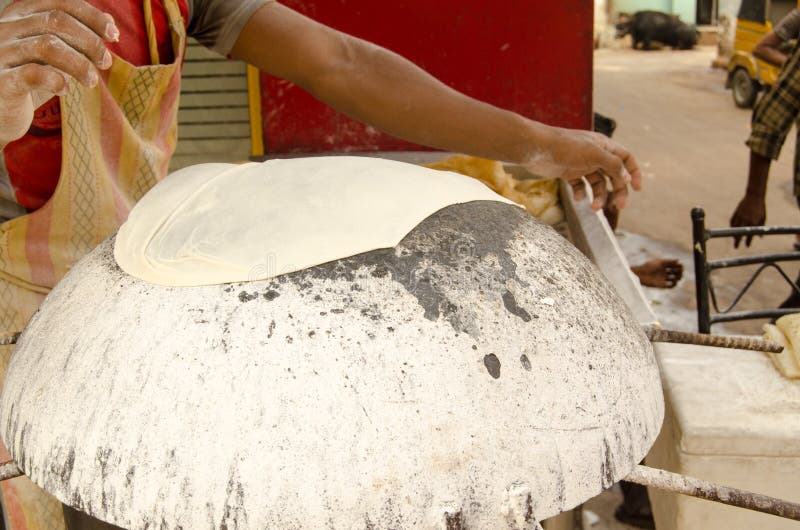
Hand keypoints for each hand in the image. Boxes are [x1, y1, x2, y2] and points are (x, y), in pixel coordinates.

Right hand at [0, 0, 117, 146]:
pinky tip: (64, 89)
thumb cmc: (26, 78)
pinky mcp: (1, 81)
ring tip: (90, 81)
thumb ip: (75, 37)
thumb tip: (108, 20)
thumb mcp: (53, 54)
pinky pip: (32, 74)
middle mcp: (6, 28)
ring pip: (47, 46)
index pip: (58, 2)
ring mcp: (0, 53)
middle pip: (56, 21)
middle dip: (90, 42)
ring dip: (79, 64)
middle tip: (104, 62)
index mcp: (19, 15)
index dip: (90, 16)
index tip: (113, 35)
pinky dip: (56, 80)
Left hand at [525, 125, 641, 210]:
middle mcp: (595, 154)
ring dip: (598, 196)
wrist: (536, 148)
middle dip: (617, 190)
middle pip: (614, 174)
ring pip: (597, 183)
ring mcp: (581, 164)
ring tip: (593, 208)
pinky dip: (581, 193)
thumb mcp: (593, 154)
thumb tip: (627, 178)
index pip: (626, 159)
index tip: (637, 189)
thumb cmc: (565, 147)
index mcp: (604, 146)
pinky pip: (580, 186)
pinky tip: (578, 198)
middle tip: (619, 206)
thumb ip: (612, 165)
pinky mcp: (568, 172)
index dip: (633, 173)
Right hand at [730, 194, 765, 247]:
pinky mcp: (736, 212)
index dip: (748, 241)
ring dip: (734, 234)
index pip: (750, 234)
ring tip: (734, 239)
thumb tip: (760, 237)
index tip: (747, 246)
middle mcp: (746, 220)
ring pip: (735, 228)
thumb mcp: (763, 217)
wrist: (754, 196)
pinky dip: (732, 226)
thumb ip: (761, 227)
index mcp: (754, 222)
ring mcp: (740, 216)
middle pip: (740, 233)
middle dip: (737, 241)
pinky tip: (732, 229)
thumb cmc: (761, 207)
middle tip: (736, 247)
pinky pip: (732, 221)